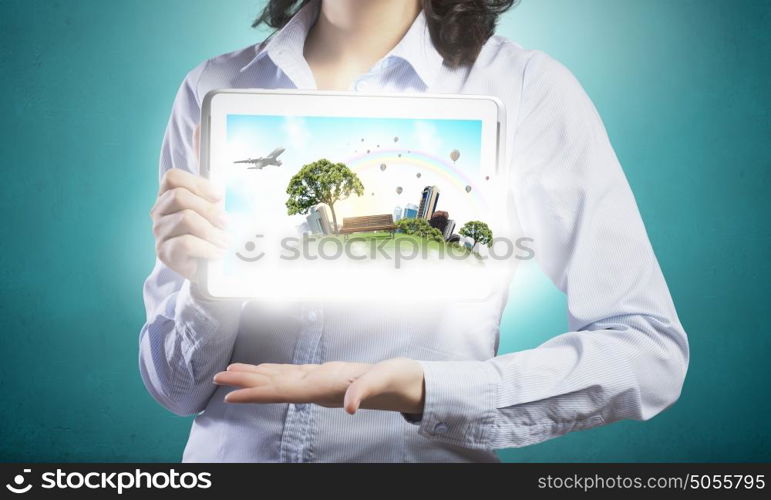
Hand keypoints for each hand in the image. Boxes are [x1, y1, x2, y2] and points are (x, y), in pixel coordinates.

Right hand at [150, 168, 227, 279]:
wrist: (206, 270)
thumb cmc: (211, 237)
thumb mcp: (215, 214)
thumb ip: (216, 200)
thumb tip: (225, 193)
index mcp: (168, 197)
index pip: (172, 178)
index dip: (197, 183)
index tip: (219, 196)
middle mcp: (159, 213)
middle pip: (179, 196)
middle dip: (209, 209)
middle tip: (226, 223)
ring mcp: (159, 232)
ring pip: (185, 218)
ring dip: (212, 231)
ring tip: (225, 242)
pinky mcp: (164, 252)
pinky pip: (186, 243)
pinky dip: (207, 248)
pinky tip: (217, 253)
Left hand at [213, 358, 424, 414]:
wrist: (408, 384)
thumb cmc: (397, 380)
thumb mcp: (384, 380)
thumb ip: (366, 391)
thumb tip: (350, 408)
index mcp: (326, 389)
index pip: (284, 393)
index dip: (256, 394)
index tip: (231, 395)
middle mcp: (317, 388)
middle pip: (275, 386)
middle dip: (246, 382)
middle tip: (217, 377)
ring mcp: (320, 382)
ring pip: (280, 380)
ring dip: (255, 377)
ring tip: (230, 372)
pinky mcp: (325, 375)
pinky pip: (292, 374)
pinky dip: (273, 370)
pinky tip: (262, 369)